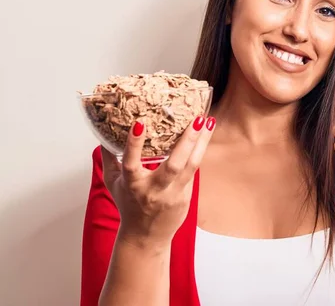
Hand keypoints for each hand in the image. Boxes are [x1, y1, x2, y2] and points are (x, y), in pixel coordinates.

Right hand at [101, 116, 215, 248]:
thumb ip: (109, 159)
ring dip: (202, 143)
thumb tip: (103, 133)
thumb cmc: (128, 206)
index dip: (134, 144)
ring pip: (191, 166)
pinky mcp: (185, 196)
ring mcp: (172, 194)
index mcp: (133, 184)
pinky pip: (194, 171)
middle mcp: (154, 189)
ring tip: (209, 123)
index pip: (131, 162)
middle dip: (187, 141)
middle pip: (173, 164)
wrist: (145, 237)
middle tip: (197, 119)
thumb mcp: (113, 183)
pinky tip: (205, 135)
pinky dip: (200, 152)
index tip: (140, 123)